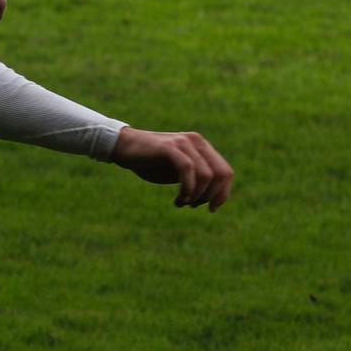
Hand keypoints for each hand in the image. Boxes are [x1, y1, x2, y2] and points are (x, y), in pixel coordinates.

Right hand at [111, 128, 234, 211]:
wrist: (124, 147)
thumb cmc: (150, 162)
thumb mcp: (177, 172)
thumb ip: (195, 178)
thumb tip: (211, 197)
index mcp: (202, 147)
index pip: (226, 172)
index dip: (223, 194)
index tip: (212, 209)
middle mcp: (196, 142)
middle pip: (221, 174)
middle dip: (211, 196)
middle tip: (194, 206)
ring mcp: (184, 143)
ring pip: (206, 175)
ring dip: (197, 196)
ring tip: (183, 203)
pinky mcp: (170, 147)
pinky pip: (188, 170)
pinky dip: (187, 189)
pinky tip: (179, 200)